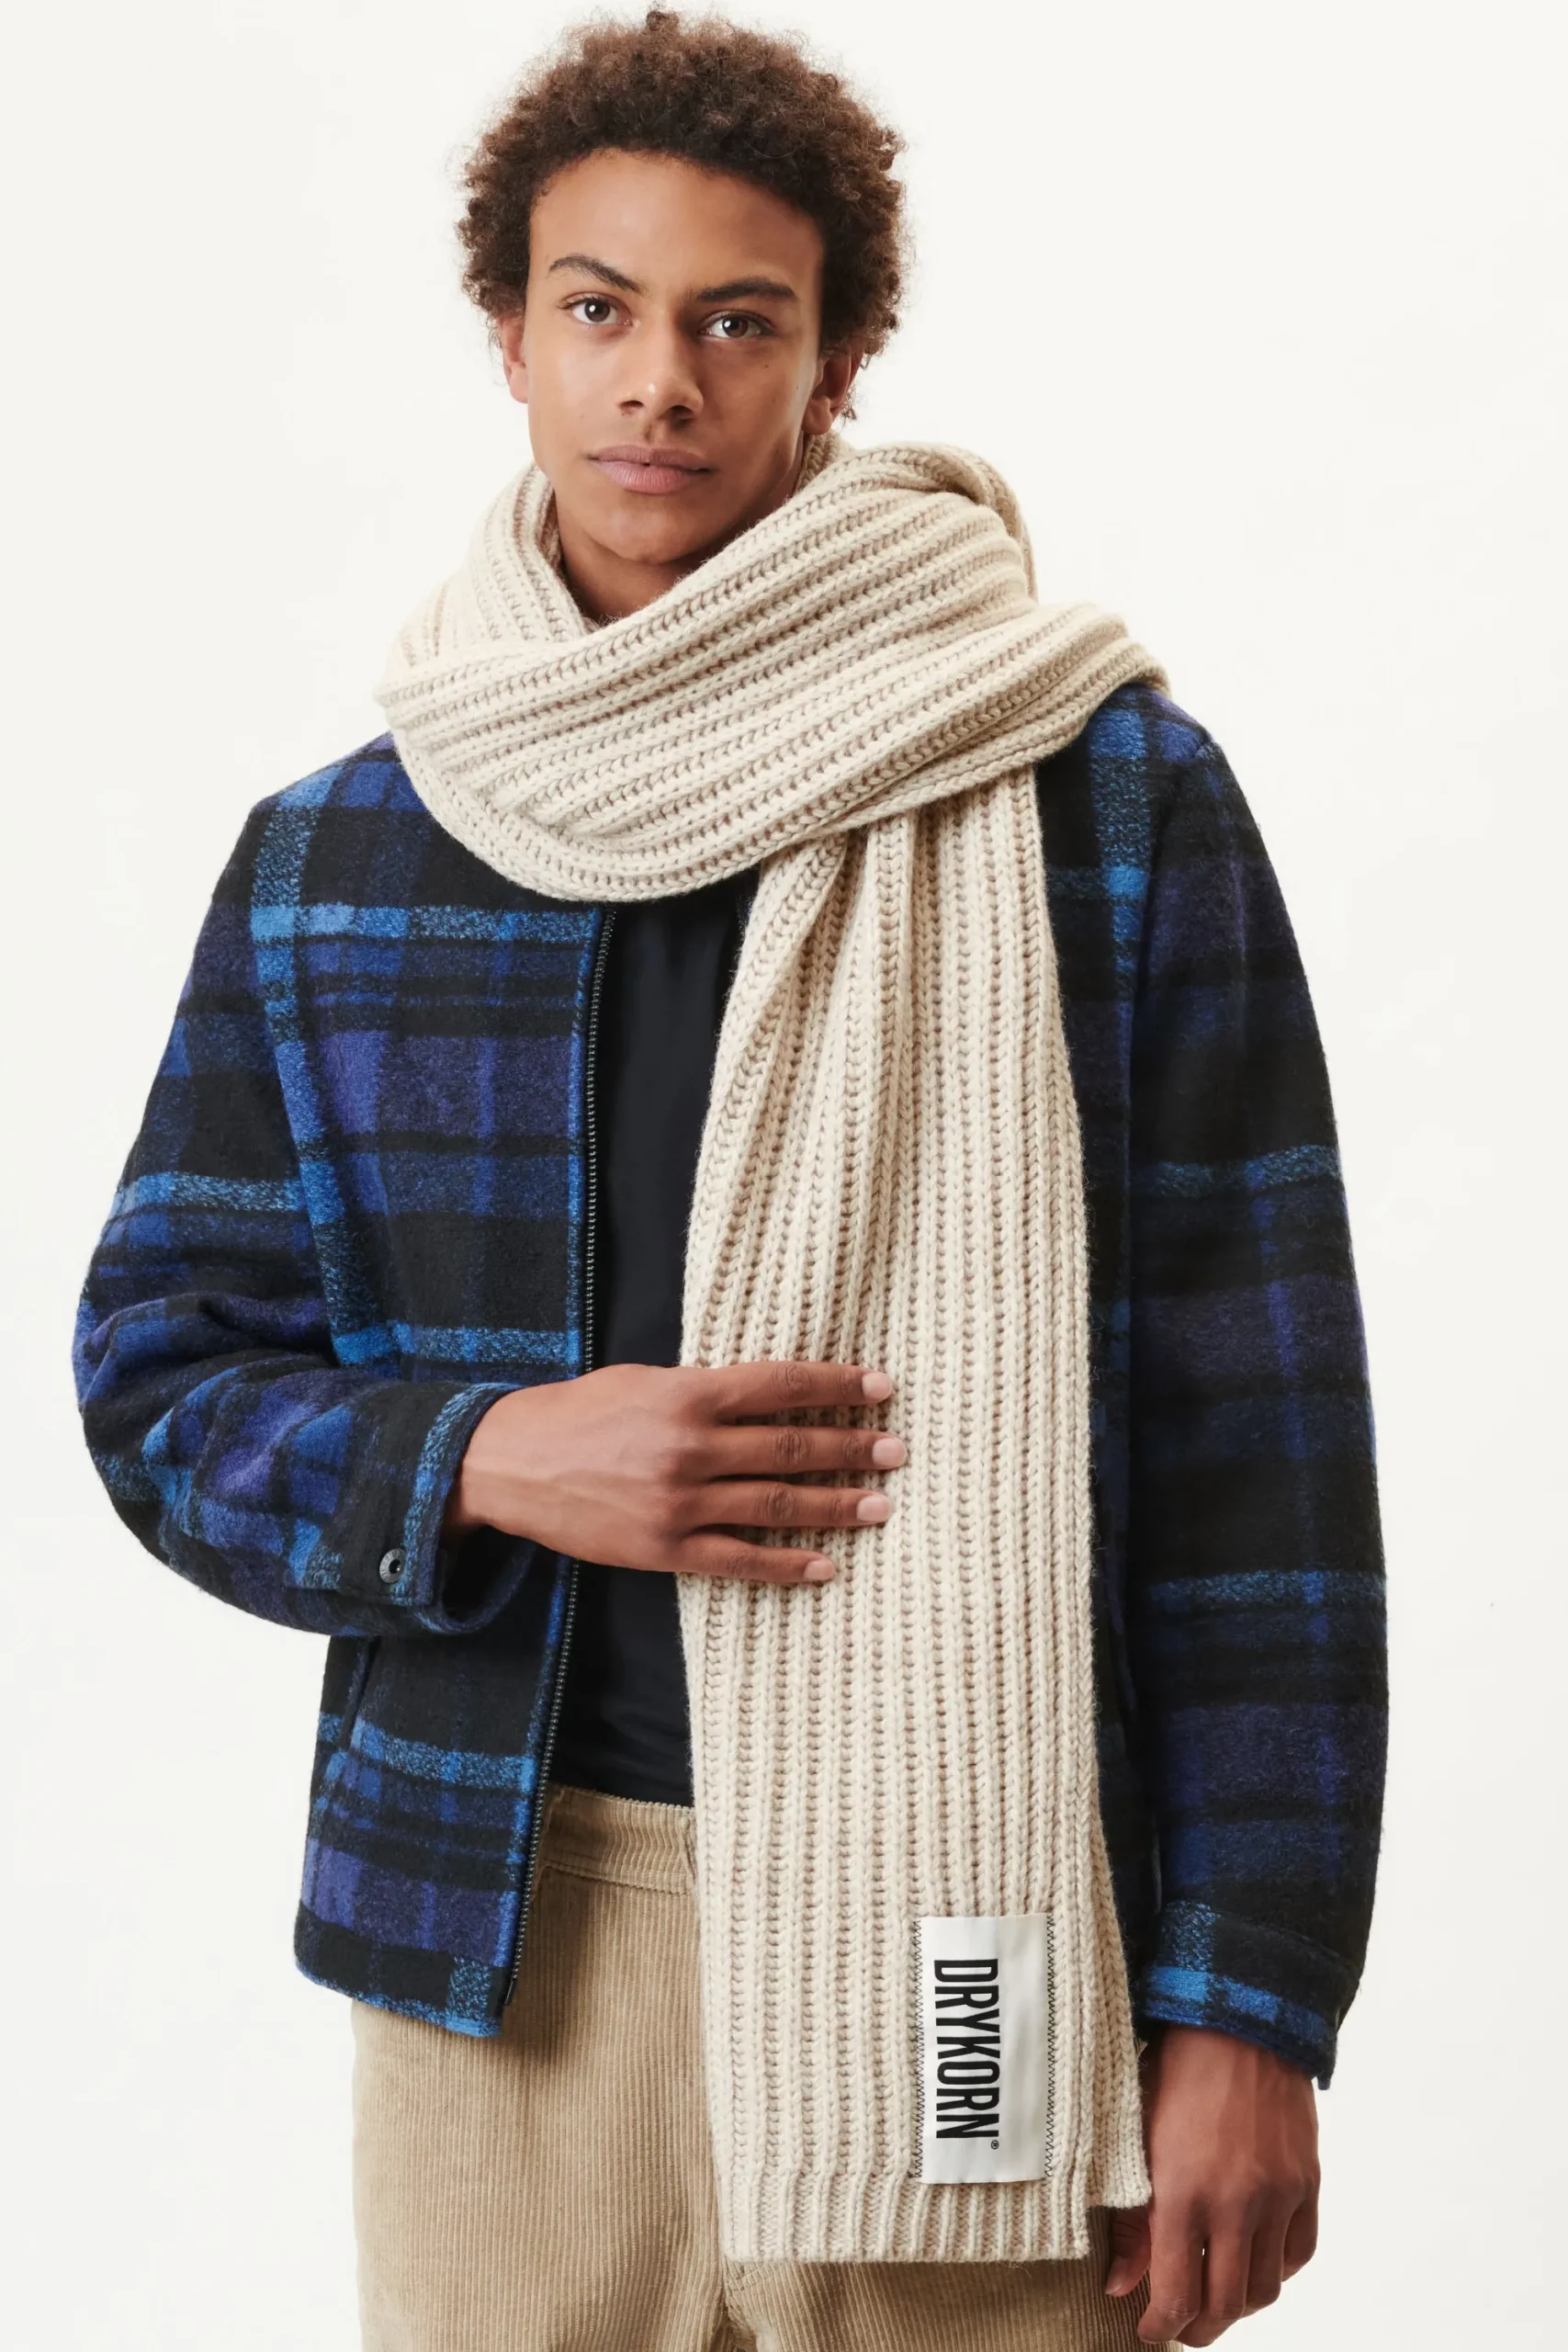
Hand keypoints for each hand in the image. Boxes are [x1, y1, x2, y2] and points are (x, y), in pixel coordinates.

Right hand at [443, 1359, 902, 1583]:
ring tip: (881, 1504)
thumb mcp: (644, 1380)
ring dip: (836, 1505)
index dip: (836, 1386)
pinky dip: (787, 1564)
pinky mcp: (665, 1548)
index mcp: (688, 1395)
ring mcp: (680, 1502)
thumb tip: (768, 1398)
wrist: (510, 1464)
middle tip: (897, 1451)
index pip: (782, 1386)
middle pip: (792, 1447)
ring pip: (776, 1504)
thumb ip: (704, 1390)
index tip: (881, 1388)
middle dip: (852, 1448)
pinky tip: (825, 1565)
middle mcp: (692, 1447)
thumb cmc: (578, 1412)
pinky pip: (740, 1560)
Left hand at [1104, 2025, 1318, 2344]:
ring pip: (1266, 2288)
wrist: (1237, 2020)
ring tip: (1216, 2299)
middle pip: (1226, 2304)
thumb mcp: (1134, 2138)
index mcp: (1183, 2192)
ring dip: (1240, 2305)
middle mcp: (1236, 2204)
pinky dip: (1277, 2270)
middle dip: (1200, 2329)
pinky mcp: (1306, 2182)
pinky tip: (1253, 2261)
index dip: (1160, 2326)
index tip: (1147, 2331)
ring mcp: (1278, 2195)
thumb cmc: (1174, 2070)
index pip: (1176, 2294)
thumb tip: (1119, 2286)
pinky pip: (1299, 2252)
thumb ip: (1131, 2220)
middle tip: (1182, 2328)